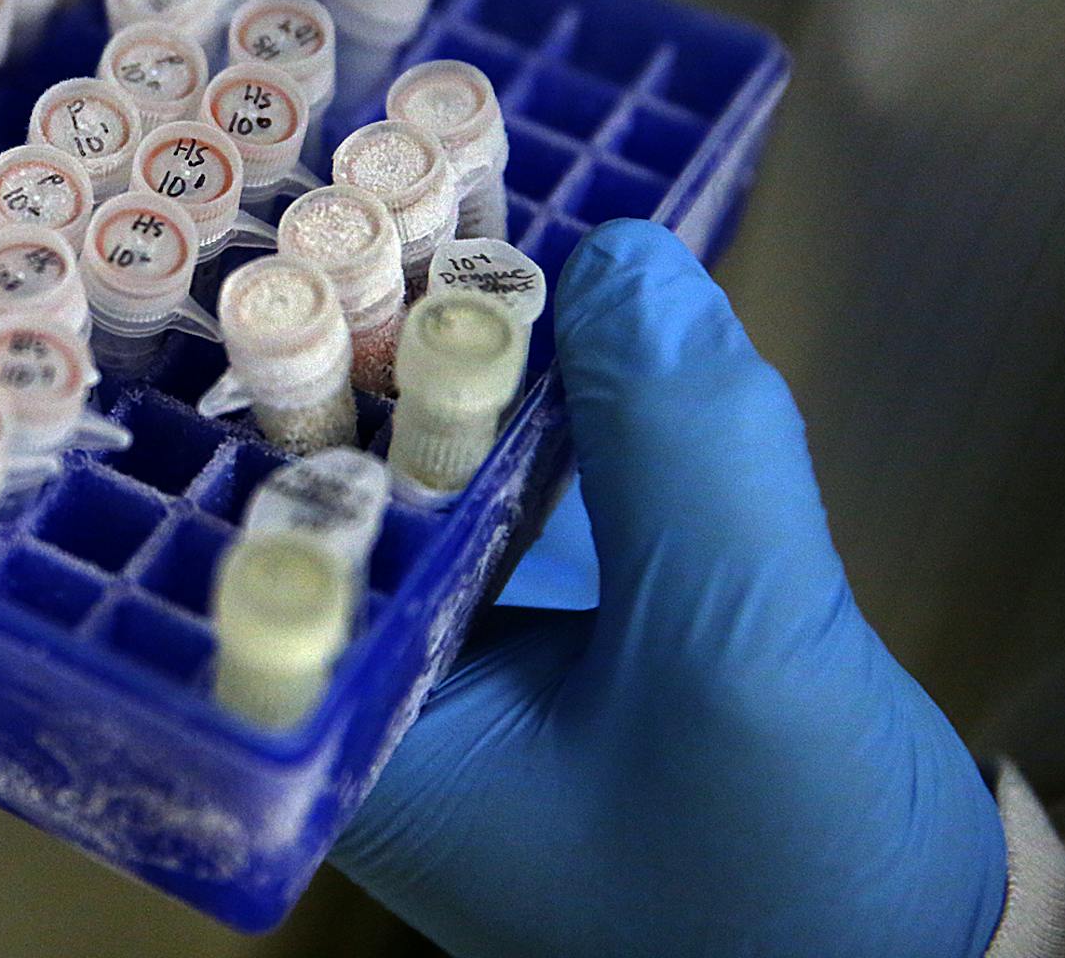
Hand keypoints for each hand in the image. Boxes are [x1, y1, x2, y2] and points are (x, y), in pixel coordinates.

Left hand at [333, 220, 1008, 955]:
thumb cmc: (795, 884)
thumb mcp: (743, 657)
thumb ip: (683, 452)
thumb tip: (623, 256)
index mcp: (354, 734)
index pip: (270, 531)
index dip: (289, 377)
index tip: (308, 243)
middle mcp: (374, 682)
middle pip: (340, 477)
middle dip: (365, 337)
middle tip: (370, 179)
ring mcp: (454, 644)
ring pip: (427, 463)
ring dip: (447, 347)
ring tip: (433, 188)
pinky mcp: (533, 614)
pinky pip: (507, 479)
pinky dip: (532, 394)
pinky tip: (537, 289)